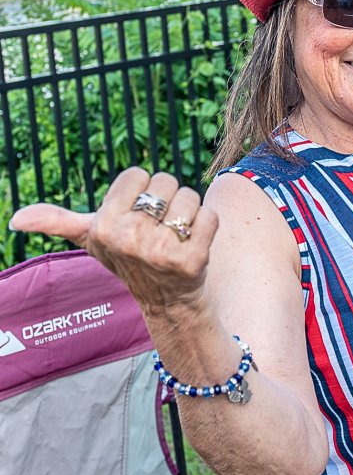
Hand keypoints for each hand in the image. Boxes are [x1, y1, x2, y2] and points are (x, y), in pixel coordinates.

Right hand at [8, 167, 217, 313]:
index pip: (137, 174)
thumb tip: (15, 219)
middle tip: (159, 229)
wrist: (168, 300)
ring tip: (176, 236)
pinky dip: (208, 225)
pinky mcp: (192, 259)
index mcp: (103, 225)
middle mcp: (129, 238)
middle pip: (166, 181)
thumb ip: (57, 222)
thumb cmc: (129, 260)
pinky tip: (194, 245)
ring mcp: (161, 251)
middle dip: (167, 201)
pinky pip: (210, 217)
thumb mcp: (91, 240)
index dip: (142, 191)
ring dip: (189, 213)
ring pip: (190, 196)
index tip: (138, 216)